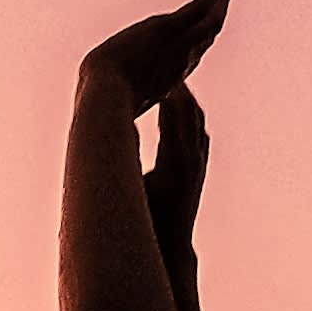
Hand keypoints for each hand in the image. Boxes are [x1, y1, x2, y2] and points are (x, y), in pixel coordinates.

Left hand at [78, 0, 231, 115]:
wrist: (107, 93)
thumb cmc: (104, 100)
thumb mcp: (113, 94)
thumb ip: (113, 88)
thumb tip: (94, 87)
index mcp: (167, 78)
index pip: (189, 57)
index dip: (200, 43)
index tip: (204, 31)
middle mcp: (180, 62)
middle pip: (206, 38)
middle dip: (217, 18)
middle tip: (224, 0)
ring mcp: (180, 44)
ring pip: (211, 21)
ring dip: (221, 0)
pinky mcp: (172, 28)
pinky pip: (202, 5)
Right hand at [142, 80, 208, 252]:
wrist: (173, 244)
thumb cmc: (145, 222)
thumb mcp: (132, 190)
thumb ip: (126, 163)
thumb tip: (111, 140)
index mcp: (175, 161)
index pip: (173, 115)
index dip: (164, 90)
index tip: (152, 71)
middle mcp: (193, 158)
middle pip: (190, 110)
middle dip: (176, 87)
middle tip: (160, 66)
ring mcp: (200, 162)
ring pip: (196, 118)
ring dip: (183, 98)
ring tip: (167, 79)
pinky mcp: (200, 166)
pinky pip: (198, 129)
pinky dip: (187, 114)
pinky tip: (175, 107)